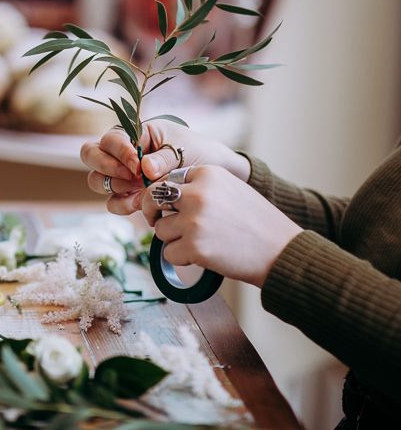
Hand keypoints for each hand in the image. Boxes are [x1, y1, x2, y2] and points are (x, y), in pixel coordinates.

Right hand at [80, 122, 249, 214]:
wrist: (213, 173)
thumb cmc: (197, 152)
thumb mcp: (184, 149)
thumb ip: (164, 158)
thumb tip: (144, 169)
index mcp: (134, 132)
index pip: (111, 138)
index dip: (119, 152)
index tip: (138, 166)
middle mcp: (121, 152)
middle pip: (89, 154)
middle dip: (106, 167)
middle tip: (131, 178)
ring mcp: (122, 174)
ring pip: (96, 180)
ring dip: (114, 187)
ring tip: (139, 193)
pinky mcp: (128, 195)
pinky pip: (112, 202)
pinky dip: (122, 205)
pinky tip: (141, 205)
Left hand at [145, 166, 301, 286]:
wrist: (281, 250)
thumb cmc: (256, 221)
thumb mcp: (229, 188)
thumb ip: (199, 186)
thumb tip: (162, 194)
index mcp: (206, 174)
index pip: (166, 179)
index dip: (164, 195)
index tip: (167, 206)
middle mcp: (197, 193)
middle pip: (154, 198)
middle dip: (152, 212)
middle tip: (157, 222)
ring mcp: (194, 220)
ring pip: (160, 229)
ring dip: (173, 239)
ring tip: (198, 242)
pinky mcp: (194, 246)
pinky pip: (168, 253)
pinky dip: (180, 258)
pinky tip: (200, 256)